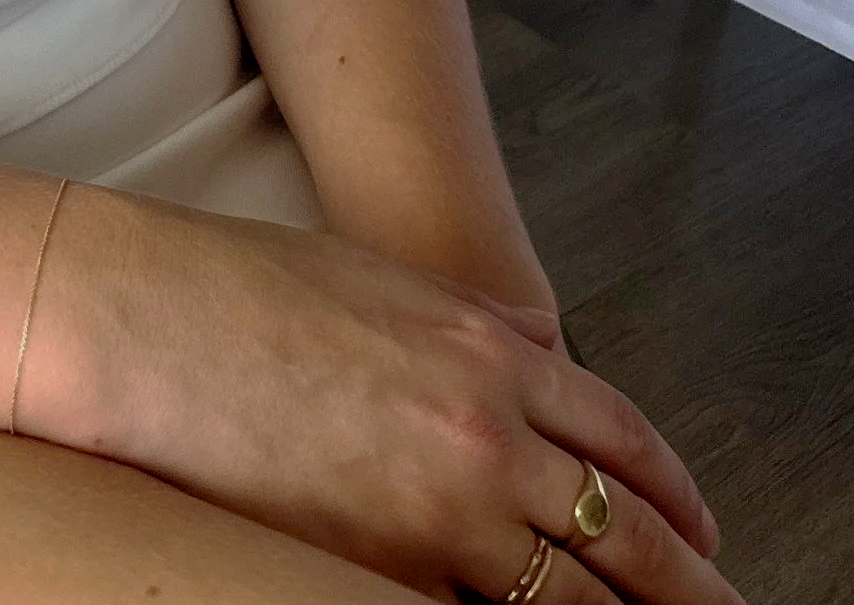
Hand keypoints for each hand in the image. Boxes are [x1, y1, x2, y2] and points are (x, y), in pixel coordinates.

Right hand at [19, 187, 743, 604]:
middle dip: (689, 590)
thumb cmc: (243, 287)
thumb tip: (527, 357)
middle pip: (626, 534)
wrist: (149, 316)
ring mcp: (440, 505)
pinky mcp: (382, 564)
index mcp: (491, 348)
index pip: (622, 438)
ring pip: (572, 600)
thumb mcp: (384, 281)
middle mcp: (487, 428)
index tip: (704, 535)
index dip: (676, 497)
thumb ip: (471, 329)